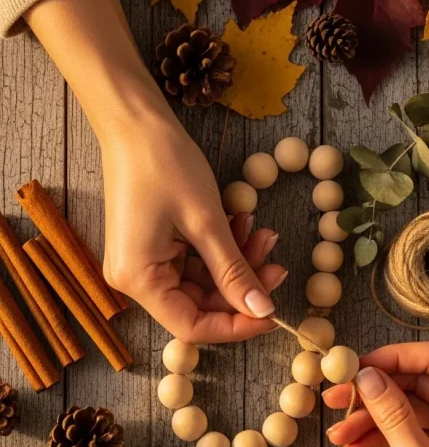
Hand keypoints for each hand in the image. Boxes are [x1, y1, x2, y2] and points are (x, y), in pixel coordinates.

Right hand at [100, 112, 285, 342]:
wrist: (133, 120)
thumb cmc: (163, 164)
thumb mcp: (207, 222)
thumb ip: (234, 272)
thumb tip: (262, 310)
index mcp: (138, 279)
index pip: (192, 325)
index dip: (236, 325)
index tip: (273, 314)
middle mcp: (134, 279)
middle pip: (199, 304)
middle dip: (241, 285)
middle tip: (277, 262)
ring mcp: (142, 262)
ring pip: (201, 282)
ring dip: (236, 261)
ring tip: (262, 231)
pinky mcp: (151, 247)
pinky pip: (193, 262)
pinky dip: (221, 248)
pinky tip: (242, 223)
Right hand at [323, 341, 428, 446]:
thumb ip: (392, 415)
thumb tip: (366, 377)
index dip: (392, 358)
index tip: (354, 367)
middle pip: (417, 382)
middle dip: (374, 393)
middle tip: (334, 400)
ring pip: (409, 407)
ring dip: (371, 419)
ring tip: (337, 436)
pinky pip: (411, 429)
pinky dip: (383, 438)